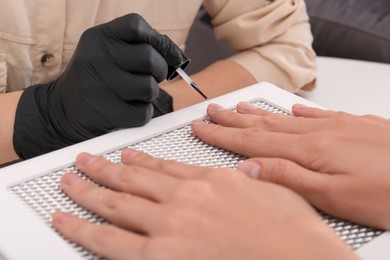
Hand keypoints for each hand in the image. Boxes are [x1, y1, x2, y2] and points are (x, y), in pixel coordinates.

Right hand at [13, 13, 186, 158]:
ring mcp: (96, 86)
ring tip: (138, 94)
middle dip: (159, 71)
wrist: (63, 108)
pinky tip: (131, 109)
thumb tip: (176, 55)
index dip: (159, 41)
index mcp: (98, 37)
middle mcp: (94, 58)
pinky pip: (143, 113)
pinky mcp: (102, 113)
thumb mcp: (108, 51)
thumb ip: (139, 46)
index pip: (137, 26)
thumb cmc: (97, 77)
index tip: (165, 54)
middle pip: (149, 59)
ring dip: (151, 93)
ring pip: (149, 87)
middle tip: (151, 77)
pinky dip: (143, 113)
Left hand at [52, 149, 354, 258]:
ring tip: (67, 185)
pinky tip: (70, 224)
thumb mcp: (277, 194)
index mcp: (211, 181)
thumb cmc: (295, 236)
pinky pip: (112, 245)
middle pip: (132, 179)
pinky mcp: (162, 259)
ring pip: (115, 205)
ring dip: (86, 193)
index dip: (140, 160)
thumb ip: (253, 180)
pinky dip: (86, 233)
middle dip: (102, 170)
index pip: (165, 166)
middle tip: (83, 163)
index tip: (125, 156)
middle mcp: (186, 200)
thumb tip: (247, 170)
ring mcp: (170, 228)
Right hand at [192, 102, 389, 228]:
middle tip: (213, 111)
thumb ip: (290, 179)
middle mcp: (319, 133)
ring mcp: (338, 126)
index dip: (223, 134)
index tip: (203, 127)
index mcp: (309, 151)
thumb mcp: (335, 198)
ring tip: (240, 107)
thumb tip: (251, 168)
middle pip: (265, 124)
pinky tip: (292, 111)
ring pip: (287, 118)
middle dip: (233, 118)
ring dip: (259, 113)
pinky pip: (317, 115)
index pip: (252, 140)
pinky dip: (298, 113)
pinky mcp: (356, 125)